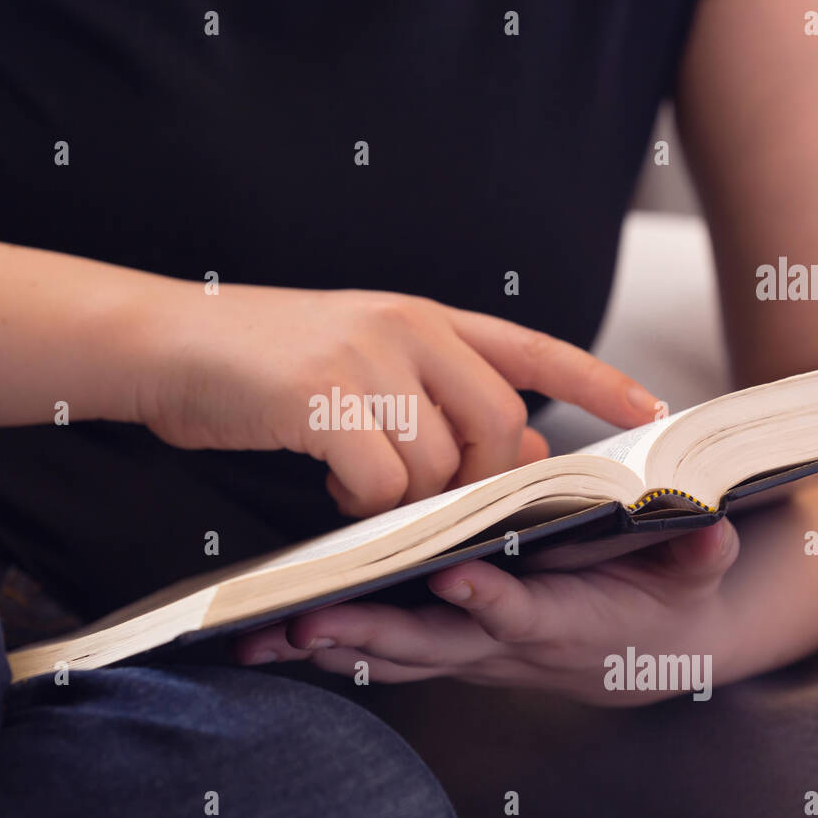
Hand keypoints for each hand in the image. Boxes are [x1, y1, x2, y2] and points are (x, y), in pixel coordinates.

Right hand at [126, 283, 660, 515]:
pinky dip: (360, 501)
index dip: (596, 381)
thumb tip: (520, 440)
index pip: (530, 348)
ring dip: (402, 495)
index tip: (650, 414)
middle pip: (492, 424)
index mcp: (422, 317)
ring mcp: (364, 358)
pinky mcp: (321, 397)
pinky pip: (379, 480)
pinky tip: (330, 482)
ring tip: (354, 481)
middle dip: (476, 477)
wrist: (166, 341)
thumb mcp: (362, 362)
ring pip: (432, 464)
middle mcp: (405, 327)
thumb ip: (436, 394)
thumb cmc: (262, 362)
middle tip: (430, 493)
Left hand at [234, 518, 741, 704]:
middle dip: (372, 634)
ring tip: (271, 634)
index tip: (456, 577)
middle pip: (435, 645)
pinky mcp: (453, 648)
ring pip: (399, 656)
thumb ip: (698, 549)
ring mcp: (474, 651)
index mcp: (566, 621)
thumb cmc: (666, 600)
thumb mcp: (695, 573)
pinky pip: (390, 655)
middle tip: (309, 621)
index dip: (492, 601)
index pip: (524, 612)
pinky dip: (339, 648)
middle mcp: (509, 644)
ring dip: (337, 646)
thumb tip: (708, 522)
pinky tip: (282, 638)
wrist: (648, 654)